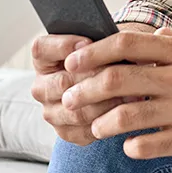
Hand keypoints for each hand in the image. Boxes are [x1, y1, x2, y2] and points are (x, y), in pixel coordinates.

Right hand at [30, 23, 154, 144]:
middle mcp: (42, 86)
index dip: (64, 45)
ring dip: (104, 102)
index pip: (41, 49)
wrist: (114, 83)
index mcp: (43, 59)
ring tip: (130, 91)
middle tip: (119, 71)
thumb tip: (108, 42)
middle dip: (94, 76)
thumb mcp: (101, 43)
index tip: (88, 41)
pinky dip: (106, 121)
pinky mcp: (67, 131)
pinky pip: (85, 130)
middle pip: (61, 82)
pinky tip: (125, 110)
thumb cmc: (106, 57)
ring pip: (75, 110)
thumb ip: (98, 41)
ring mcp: (52, 111)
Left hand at [61, 27, 171, 163]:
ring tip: (95, 127)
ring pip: (125, 115)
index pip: (128, 43)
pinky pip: (146, 145)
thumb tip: (152, 32)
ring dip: (101, 122)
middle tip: (70, 98)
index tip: (74, 62)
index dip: (94, 51)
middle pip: (117, 78)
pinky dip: (130, 147)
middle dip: (84, 89)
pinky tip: (129, 146)